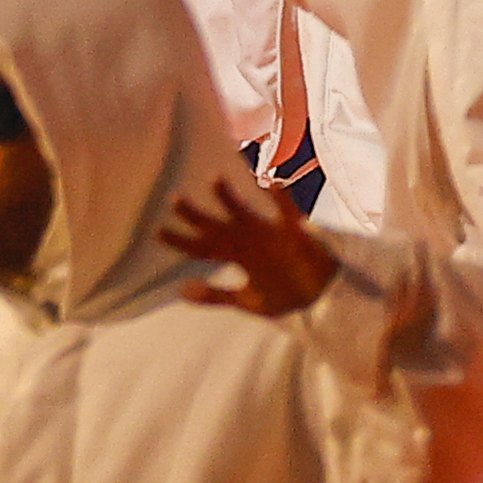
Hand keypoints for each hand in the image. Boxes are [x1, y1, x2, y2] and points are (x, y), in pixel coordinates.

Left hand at [159, 171, 339, 317]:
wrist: (324, 299)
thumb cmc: (285, 296)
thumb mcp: (247, 301)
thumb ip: (215, 296)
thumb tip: (181, 291)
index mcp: (235, 256)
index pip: (202, 247)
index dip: (180, 241)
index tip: (157, 232)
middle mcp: (248, 241)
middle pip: (215, 226)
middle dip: (196, 215)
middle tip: (174, 200)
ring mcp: (269, 234)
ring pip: (244, 213)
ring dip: (230, 199)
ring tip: (215, 181)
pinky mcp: (294, 233)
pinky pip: (287, 212)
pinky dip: (281, 198)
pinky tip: (270, 182)